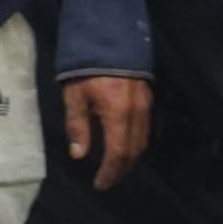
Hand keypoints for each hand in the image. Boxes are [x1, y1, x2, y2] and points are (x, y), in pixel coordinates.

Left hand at [63, 75, 153, 190]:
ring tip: (116, 169)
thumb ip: (77, 126)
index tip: (100, 184)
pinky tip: (125, 148)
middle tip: (108, 181)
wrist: (110, 39)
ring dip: (130, 158)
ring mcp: (146, 105)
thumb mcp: (74, 97)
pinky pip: (145, 128)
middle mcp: (137, 112)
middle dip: (121, 169)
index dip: (110, 171)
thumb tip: (79, 154)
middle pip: (134, 150)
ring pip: (142, 140)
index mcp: (117, 113)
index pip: (118, 151)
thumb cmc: (86, 68)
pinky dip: (136, 143)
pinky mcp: (148, 98)